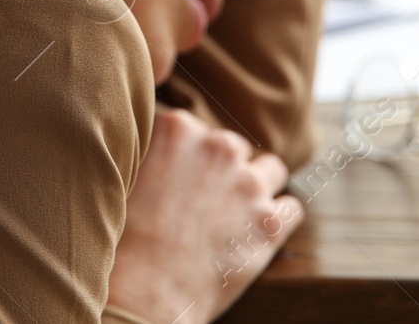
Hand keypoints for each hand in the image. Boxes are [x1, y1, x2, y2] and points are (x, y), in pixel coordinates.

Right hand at [107, 107, 302, 323]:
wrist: (144, 290)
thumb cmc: (127, 238)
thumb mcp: (128, 174)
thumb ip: (153, 150)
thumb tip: (167, 149)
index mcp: (178, 129)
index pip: (193, 128)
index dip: (187, 156)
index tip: (177, 178)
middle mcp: (218, 148)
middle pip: (233, 146)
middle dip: (222, 170)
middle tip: (202, 203)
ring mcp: (249, 184)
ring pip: (271, 170)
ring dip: (257, 187)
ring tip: (234, 215)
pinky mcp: (271, 223)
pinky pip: (291, 208)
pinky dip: (277, 219)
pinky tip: (255, 233)